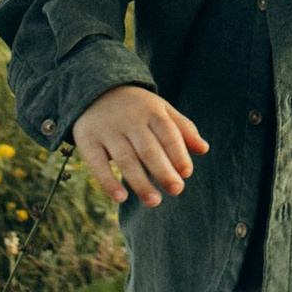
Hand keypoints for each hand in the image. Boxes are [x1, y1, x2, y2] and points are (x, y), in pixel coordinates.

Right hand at [72, 83, 208, 209]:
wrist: (95, 90)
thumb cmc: (137, 107)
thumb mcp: (161, 110)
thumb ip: (183, 129)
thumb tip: (204, 149)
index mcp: (151, 111)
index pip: (167, 133)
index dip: (178, 153)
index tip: (186, 173)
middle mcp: (129, 120)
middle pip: (148, 148)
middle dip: (163, 171)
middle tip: (176, 190)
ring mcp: (107, 130)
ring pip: (125, 159)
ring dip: (140, 182)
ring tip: (154, 201)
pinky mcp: (87, 141)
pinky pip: (98, 164)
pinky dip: (108, 181)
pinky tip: (122, 198)